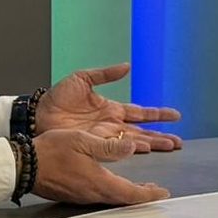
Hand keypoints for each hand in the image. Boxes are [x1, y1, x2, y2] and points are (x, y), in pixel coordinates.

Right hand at [31, 129, 170, 205]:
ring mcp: (82, 196)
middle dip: (141, 196)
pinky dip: (113, 191)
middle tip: (154, 191)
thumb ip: (110, 146)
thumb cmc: (52, 151)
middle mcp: (93, 193)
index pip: (131, 193)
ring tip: (138, 187)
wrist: (23, 166)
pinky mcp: (74, 194)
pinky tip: (111, 184)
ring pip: (112, 198)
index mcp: (99, 181)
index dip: (149, 194)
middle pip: (123, 199)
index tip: (163, 193)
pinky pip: (100, 196)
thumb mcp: (83, 141)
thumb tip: (132, 147)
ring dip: (127, 193)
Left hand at [38, 62, 181, 152]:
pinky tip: (143, 151)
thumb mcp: (82, 79)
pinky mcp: (94, 144)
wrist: (38, 114)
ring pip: (134, 141)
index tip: (175, 116)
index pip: (140, 112)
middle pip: (142, 131)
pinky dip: (130, 148)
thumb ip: (105, 74)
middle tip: (178, 141)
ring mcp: (104, 136)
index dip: (158, 114)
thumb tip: (127, 67)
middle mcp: (111, 124)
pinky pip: (116, 147)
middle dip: (161, 135)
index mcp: (111, 108)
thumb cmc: (57, 98)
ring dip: (152, 143)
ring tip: (169, 147)